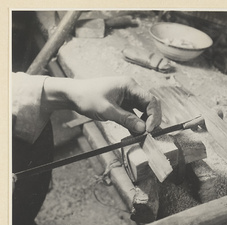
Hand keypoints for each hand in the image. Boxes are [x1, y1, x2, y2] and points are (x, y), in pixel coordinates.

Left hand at [44, 76, 161, 134]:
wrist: (73, 95)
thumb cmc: (87, 97)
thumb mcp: (107, 110)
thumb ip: (126, 119)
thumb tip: (143, 129)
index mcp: (130, 85)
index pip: (151, 100)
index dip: (153, 116)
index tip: (149, 130)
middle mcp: (131, 90)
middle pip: (149, 105)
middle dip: (151, 120)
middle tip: (148, 134)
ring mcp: (127, 97)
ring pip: (143, 111)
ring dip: (143, 123)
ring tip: (141, 136)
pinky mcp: (122, 104)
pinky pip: (134, 114)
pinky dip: (135, 123)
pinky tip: (134, 133)